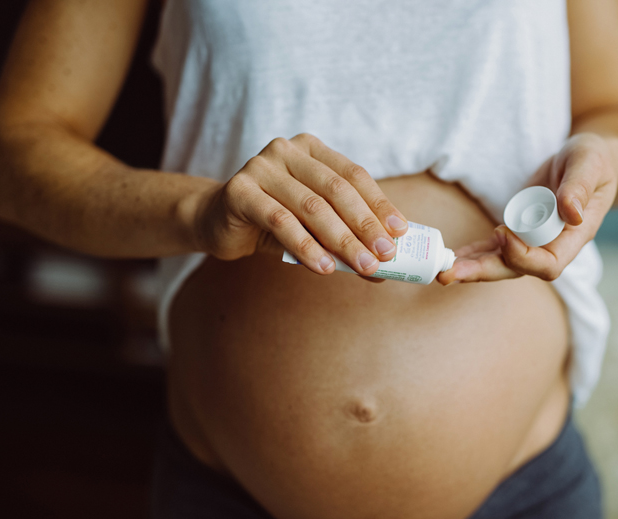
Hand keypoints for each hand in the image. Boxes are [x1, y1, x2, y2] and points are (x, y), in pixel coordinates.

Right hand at [193, 133, 408, 275]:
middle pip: (337, 191)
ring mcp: (261, 166)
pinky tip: (324, 268)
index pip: (354, 175)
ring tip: (362, 266)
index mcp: (311, 150)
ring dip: (342, 241)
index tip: (400, 233)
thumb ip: (344, 236)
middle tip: (385, 255)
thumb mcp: (312, 225)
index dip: (379, 204)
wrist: (216, 221)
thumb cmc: (272, 221)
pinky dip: (306, 247)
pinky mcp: (240, 190)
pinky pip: (280, 221)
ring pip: (312, 207)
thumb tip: (385, 268)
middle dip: (365, 226)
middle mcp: (287, 151)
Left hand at [438, 133, 617, 284]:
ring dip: (471, 268)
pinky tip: (451, 258)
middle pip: (515, 270)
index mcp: (574, 236)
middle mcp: (552, 246)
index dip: (522, 256)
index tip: (502, 231)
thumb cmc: (595, 160)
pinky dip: (472, 254)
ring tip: (443, 271)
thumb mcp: (590, 163)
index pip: (547, 263)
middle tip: (450, 273)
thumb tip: (571, 214)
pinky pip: (492, 249)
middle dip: (483, 272)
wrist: (589, 162)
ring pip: (500, 263)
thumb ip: (580, 186)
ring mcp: (532, 241)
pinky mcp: (517, 232)